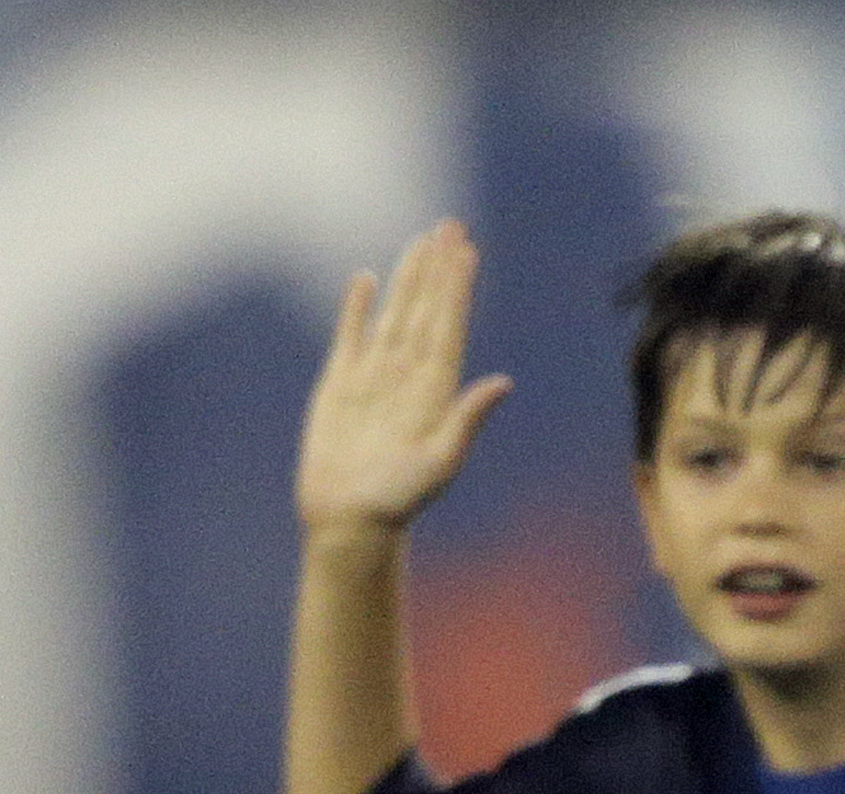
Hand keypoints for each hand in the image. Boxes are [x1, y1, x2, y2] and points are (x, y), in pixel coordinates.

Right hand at [296, 219, 510, 538]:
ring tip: (421, 241)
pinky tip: (368, 279)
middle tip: (451, 225)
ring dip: (409, 277)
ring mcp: (375, 375)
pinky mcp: (340, 383)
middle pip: (427, 308)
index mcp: (436, 390)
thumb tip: (504, 382)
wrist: (350, 517)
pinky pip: (351, 334)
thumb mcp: (442, 461)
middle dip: (439, 267)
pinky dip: (358, 306)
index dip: (458, 287)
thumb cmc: (400, 500)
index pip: (450, 325)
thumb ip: (469, 419)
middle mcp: (409, 376)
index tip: (468, 252)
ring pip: (395, 312)